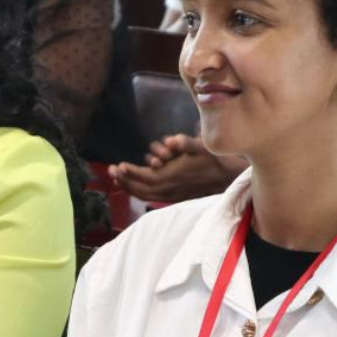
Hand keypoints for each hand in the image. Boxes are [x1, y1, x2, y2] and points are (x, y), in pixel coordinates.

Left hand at [108, 134, 245, 201]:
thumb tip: (171, 139)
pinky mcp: (173, 198)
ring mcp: (170, 195)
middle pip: (139, 188)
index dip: (130, 172)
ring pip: (144, 195)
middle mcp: (168, 189)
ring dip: (129, 187)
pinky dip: (139, 192)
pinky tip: (133, 186)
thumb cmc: (211, 159)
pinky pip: (150, 198)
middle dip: (124, 180)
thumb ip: (185, 142)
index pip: (145, 177)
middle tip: (111, 170)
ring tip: (117, 179)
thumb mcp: (201, 146)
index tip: (118, 166)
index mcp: (172, 177)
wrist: (225, 177)